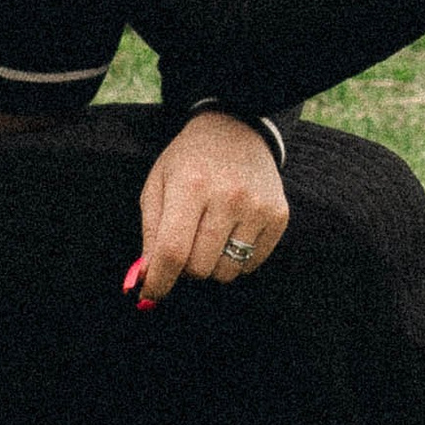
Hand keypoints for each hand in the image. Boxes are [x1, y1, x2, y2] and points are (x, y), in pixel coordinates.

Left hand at [131, 109, 288, 308]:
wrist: (236, 129)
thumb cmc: (189, 162)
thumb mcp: (158, 186)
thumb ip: (150, 234)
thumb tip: (146, 280)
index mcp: (191, 185)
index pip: (172, 251)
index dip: (159, 281)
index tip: (150, 295)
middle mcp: (228, 196)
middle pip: (199, 268)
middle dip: (185, 268)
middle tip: (185, 246)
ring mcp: (258, 206)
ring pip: (227, 271)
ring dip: (212, 265)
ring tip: (209, 237)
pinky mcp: (279, 215)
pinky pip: (252, 264)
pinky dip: (237, 259)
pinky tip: (231, 232)